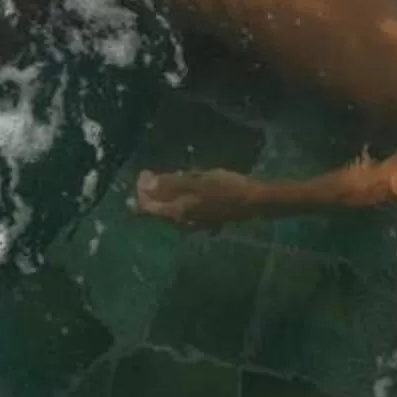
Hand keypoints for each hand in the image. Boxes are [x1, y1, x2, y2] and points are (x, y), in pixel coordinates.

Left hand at [132, 166, 262, 228]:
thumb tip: (144, 186)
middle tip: (149, 175)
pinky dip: (180, 200)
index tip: (144, 173)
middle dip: (151, 194)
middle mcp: (183, 221)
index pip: (148, 207)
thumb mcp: (197, 182)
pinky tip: (186, 191)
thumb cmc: (226, 188)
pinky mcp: (206, 219)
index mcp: (178, 212)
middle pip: (158, 210)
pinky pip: (185, 210)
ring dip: (165, 197)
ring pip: (171, 211)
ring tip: (164, 181)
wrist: (255, 201)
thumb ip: (170, 184)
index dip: (141, 191)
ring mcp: (195, 222)